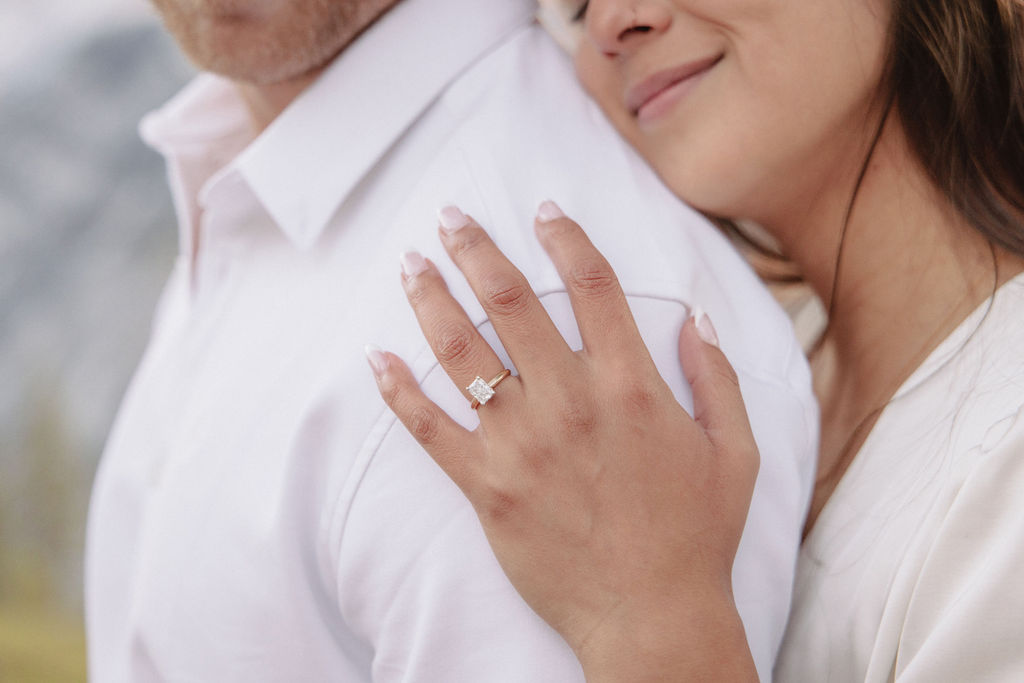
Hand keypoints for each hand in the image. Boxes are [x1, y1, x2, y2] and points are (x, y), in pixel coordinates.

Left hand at [367, 202, 759, 679]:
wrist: (651, 616)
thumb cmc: (696, 534)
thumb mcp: (734, 451)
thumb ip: (715, 377)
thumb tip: (698, 317)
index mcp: (630, 386)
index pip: (592, 286)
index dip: (565, 238)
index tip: (543, 210)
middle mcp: (569, 403)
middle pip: (512, 302)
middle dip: (476, 249)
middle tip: (450, 217)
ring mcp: (521, 445)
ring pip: (463, 354)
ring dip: (432, 300)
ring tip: (411, 264)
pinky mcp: (486, 487)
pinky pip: (430, 431)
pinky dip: (398, 392)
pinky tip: (377, 358)